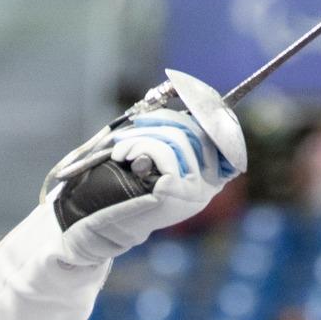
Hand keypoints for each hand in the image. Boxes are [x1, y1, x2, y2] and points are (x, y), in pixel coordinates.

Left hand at [48, 105, 244, 265]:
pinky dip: (139, 145)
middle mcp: (208, 185)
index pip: (224, 135)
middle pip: (197, 129)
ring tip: (120, 149)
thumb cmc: (120, 189)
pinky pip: (163, 150)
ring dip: (142, 134)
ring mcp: (195, 190)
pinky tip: (122, 157)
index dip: (208, 112)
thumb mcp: (153, 159)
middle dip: (160, 120)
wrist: (96, 225)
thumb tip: (185, 95)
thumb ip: (172, 136)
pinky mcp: (177, 191)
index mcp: (208, 177)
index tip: (186, 97)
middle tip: (133, 128)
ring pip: (178, 137)